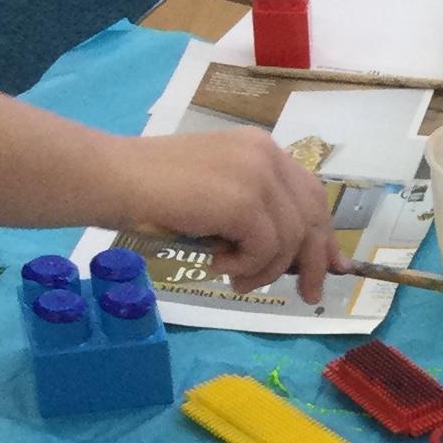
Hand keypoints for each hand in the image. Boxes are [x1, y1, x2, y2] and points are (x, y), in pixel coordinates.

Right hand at [105, 126, 337, 301]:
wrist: (112, 179)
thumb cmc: (152, 193)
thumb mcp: (216, 197)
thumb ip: (256, 213)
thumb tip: (296, 257)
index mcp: (261, 148)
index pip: (310, 194)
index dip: (323, 233)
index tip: (330, 266)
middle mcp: (266, 154)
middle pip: (312, 217)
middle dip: (312, 262)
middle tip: (306, 294)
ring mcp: (257, 174)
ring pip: (290, 239)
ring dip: (265, 270)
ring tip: (235, 278)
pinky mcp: (244, 200)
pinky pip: (266, 249)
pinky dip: (246, 265)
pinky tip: (216, 264)